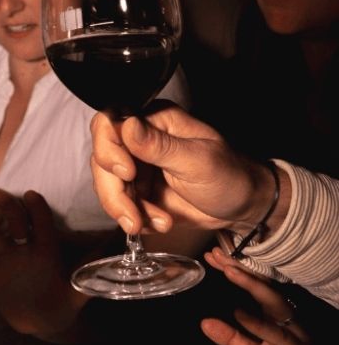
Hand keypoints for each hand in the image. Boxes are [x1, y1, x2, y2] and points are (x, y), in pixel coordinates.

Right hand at [0, 191, 90, 341]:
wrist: (41, 323)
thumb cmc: (62, 306)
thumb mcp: (78, 291)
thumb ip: (89, 274)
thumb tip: (111, 259)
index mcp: (46, 252)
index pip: (42, 225)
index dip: (38, 209)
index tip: (31, 195)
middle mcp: (25, 251)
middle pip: (15, 224)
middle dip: (8, 210)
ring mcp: (6, 261)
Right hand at [90, 103, 276, 235]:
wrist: (242, 206)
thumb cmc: (229, 176)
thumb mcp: (197, 161)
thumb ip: (160, 145)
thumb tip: (128, 125)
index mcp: (154, 121)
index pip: (110, 124)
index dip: (109, 150)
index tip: (127, 174)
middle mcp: (139, 140)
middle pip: (102, 160)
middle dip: (114, 192)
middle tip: (133, 215)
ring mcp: (136, 166)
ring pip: (106, 186)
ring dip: (126, 210)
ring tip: (156, 223)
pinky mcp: (137, 190)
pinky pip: (119, 205)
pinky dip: (136, 218)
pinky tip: (160, 222)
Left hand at [200, 249, 338, 344]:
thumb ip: (230, 338)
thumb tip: (204, 322)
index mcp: (276, 320)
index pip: (254, 289)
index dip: (235, 272)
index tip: (212, 257)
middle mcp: (288, 322)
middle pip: (264, 289)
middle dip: (241, 269)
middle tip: (217, 255)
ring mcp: (296, 335)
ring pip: (275, 304)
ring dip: (251, 286)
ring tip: (228, 271)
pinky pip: (279, 335)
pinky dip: (259, 324)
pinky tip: (239, 314)